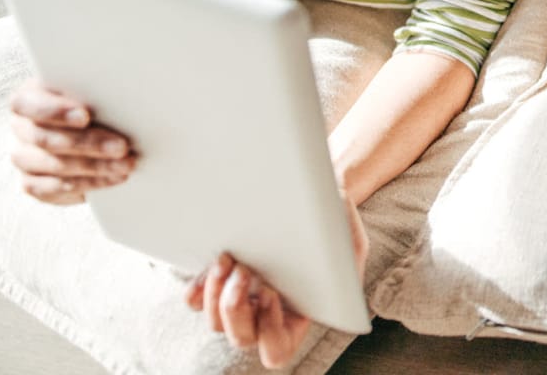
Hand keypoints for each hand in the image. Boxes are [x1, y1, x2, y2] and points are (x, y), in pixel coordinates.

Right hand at [8, 80, 134, 203]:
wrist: (95, 134)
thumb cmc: (96, 103)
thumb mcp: (95, 92)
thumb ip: (98, 92)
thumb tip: (126, 95)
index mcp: (29, 98)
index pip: (26, 103)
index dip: (53, 111)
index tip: (85, 116)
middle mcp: (22, 128)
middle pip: (45, 139)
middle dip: (88, 143)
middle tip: (122, 147)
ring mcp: (24, 158)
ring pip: (53, 165)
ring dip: (94, 167)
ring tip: (126, 165)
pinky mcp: (32, 183)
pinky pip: (53, 189)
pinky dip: (87, 184)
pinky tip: (112, 178)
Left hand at [186, 196, 367, 368]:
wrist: (312, 196)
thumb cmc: (335, 224)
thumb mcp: (352, 244)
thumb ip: (346, 262)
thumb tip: (328, 263)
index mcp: (299, 318)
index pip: (276, 350)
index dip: (269, 331)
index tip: (272, 293)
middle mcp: (265, 316)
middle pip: (240, 338)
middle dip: (236, 308)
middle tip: (245, 271)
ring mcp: (240, 301)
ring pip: (215, 322)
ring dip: (217, 295)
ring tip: (229, 259)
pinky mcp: (218, 282)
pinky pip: (195, 301)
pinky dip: (198, 289)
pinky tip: (215, 265)